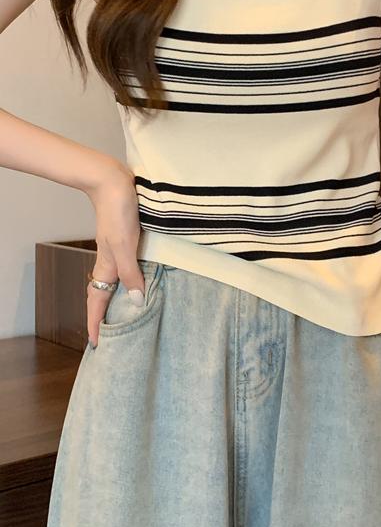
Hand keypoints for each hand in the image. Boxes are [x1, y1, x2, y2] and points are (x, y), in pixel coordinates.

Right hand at [85, 165, 144, 347]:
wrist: (114, 181)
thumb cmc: (118, 211)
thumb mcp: (125, 245)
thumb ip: (130, 273)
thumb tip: (136, 302)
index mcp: (107, 265)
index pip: (97, 301)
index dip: (95, 323)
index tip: (95, 344)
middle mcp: (111, 260)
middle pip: (103, 294)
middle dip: (103, 316)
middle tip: (109, 336)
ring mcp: (118, 250)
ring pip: (115, 281)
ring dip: (117, 299)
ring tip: (124, 316)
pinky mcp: (127, 239)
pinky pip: (126, 267)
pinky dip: (129, 280)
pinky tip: (140, 281)